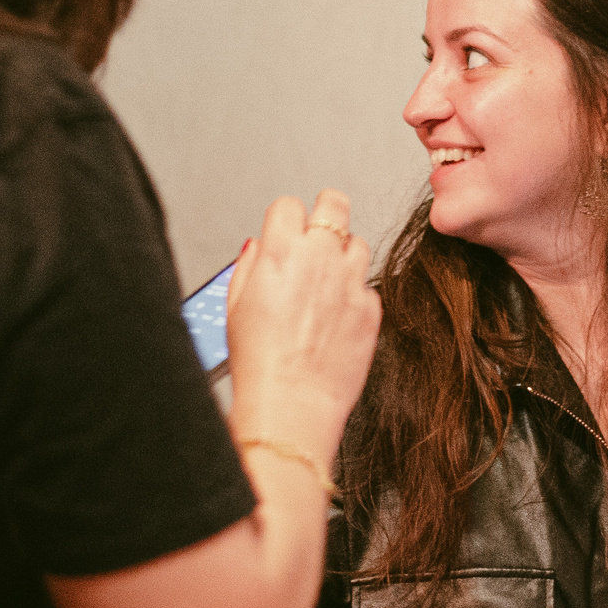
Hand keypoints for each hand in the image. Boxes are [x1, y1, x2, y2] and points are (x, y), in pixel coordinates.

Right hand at [225, 190, 380, 466]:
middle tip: (319, 232)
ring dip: (343, 255)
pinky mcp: (372, 307)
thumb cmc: (260, 364)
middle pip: (334, 203)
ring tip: (328, 281)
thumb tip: (260, 248)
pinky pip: (368, 285)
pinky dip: (355, 294)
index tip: (286, 230)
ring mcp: (351, 281)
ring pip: (358, 243)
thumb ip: (250, 266)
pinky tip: (337, 316)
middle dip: (325, 213)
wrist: (292, 404)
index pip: (289, 204)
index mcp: (280, 253)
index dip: (286, 218)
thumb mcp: (235, 306)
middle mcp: (319, 259)